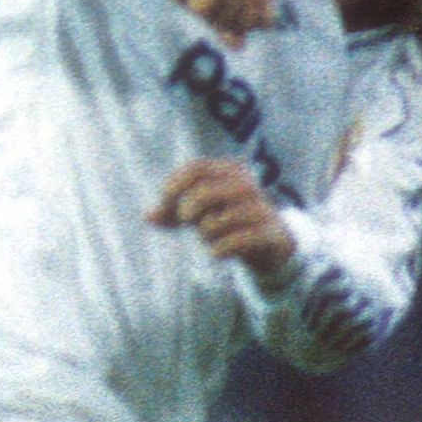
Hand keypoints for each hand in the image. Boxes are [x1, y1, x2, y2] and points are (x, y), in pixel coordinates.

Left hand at [150, 157, 296, 274]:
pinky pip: (235, 242)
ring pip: (217, 222)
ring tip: (210, 238)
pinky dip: (219, 250)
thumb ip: (173, 212)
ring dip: (205, 235)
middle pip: (203, 193)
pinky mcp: (269, 233)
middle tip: (188, 222)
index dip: (174, 186)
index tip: (164, 205)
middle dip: (187, 212)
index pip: (196, 168)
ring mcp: (260, 208)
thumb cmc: (229, 220)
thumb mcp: (200, 211)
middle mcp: (247, 185)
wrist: (273, 241)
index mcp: (231, 170)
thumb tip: (148, 218)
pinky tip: (216, 253)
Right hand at [151, 0, 274, 42]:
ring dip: (214, 16)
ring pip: (235, 14)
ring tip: (200, 4)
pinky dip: (202, 8)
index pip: (266, 20)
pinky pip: (215, 7)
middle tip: (210, 13)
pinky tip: (193, 0)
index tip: (224, 21)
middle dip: (229, 23)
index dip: (245, 26)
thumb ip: (226, 25)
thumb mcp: (213, 4)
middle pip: (249, 20)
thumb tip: (240, 47)